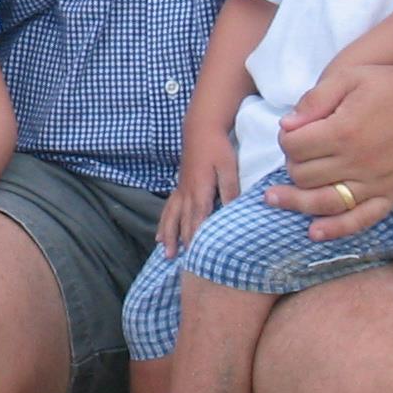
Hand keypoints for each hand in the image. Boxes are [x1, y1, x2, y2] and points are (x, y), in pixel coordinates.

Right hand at [162, 129, 238, 254]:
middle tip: (179, 263)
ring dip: (169, 236)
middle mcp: (187, 193)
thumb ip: (229, 190)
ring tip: (166, 252)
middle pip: (183, 222)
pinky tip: (160, 234)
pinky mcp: (179, 186)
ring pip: (171, 217)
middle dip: (181, 242)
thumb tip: (232, 211)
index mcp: (200, 190)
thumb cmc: (217, 148)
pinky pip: (168, 208)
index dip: (195, 238)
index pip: (198, 219)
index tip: (195, 256)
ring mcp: (181, 190)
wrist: (200, 129)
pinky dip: (164, 222)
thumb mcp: (228, 167)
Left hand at [270, 60, 392, 238]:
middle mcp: (357, 163)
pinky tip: (313, 232)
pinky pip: (360, 220)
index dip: (285, 139)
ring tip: (274, 199)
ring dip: (295, 201)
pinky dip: (335, 229)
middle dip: (292, 164)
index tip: (292, 132)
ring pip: (322, 202)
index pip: (293, 147)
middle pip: (303, 175)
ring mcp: (376, 183)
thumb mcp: (350, 77)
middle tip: (297, 153)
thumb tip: (287, 125)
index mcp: (343, 132)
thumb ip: (314, 100)